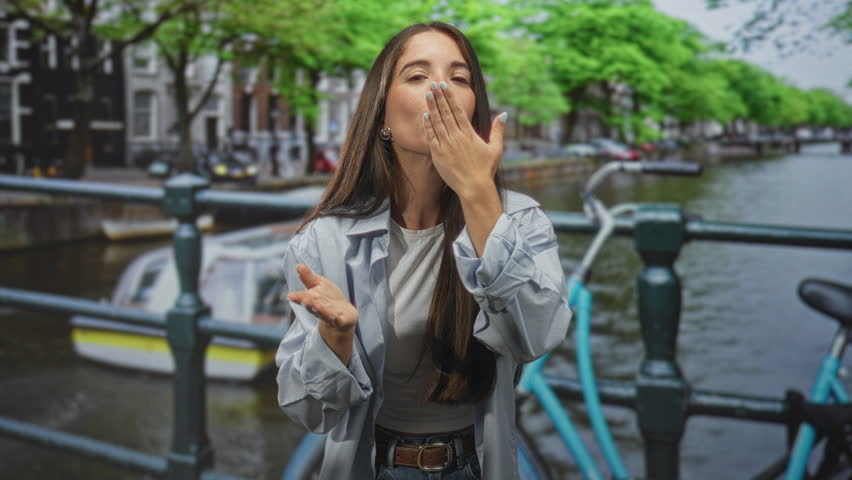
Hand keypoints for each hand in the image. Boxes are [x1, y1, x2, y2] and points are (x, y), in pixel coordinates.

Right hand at [287, 264, 357, 332]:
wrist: (343, 316)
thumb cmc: (328, 299)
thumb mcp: (318, 285)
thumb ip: (308, 277)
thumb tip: (298, 265)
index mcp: (312, 300)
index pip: (303, 298)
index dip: (298, 297)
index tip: (291, 296)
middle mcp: (319, 310)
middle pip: (314, 305)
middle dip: (310, 302)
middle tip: (306, 300)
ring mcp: (330, 316)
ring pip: (324, 314)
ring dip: (322, 311)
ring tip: (319, 307)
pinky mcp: (342, 321)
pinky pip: (339, 321)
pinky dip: (337, 320)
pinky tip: (336, 317)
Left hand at [424, 81, 506, 198]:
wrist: (474, 187)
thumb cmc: (485, 169)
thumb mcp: (496, 149)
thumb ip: (498, 130)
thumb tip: (504, 114)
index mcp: (469, 134)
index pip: (457, 110)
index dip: (450, 97)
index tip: (444, 86)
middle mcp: (457, 137)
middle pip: (446, 113)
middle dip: (439, 97)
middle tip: (433, 84)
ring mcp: (446, 145)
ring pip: (437, 122)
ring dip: (432, 107)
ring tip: (428, 94)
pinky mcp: (438, 155)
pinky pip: (431, 137)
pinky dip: (428, 126)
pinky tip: (425, 116)